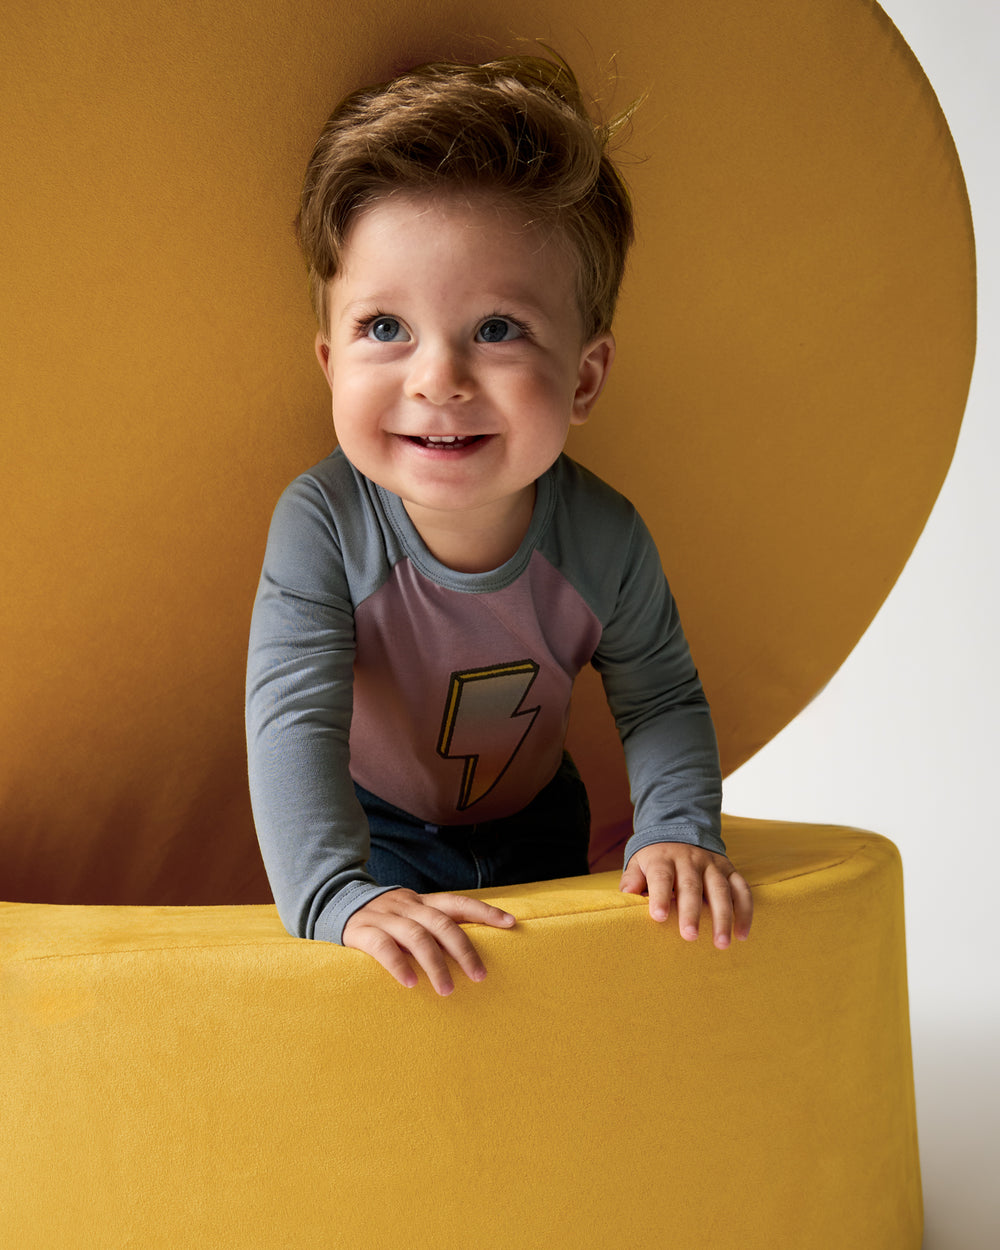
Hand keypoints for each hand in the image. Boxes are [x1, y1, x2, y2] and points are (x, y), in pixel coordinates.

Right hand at [342, 889, 515, 994]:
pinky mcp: (362, 931)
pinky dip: (398, 965)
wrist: (334, 903)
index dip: (485, 911)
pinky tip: (410, 983)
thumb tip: (472, 954)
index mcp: (423, 903)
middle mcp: (407, 906)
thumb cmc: (384, 920)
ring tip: (447, 990)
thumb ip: (434, 928)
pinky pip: (383, 946)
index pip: (459, 902)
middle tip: (479, 975)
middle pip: (442, 923)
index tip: (511, 924)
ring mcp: (385, 917)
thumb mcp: (411, 917)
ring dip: (435, 964)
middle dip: (464, 949)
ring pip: (416, 936)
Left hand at [620, 842, 752, 948]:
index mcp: (663, 859)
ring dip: (722, 917)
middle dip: (691, 911)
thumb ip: (632, 879)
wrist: (680, 830)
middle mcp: (690, 859)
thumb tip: (627, 896)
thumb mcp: (639, 863)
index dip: (659, 895)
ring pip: (720, 889)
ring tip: (721, 943)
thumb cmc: (656, 859)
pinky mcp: (730, 870)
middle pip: (691, 885)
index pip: (661, 876)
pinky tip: (742, 934)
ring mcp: (712, 864)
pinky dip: (744, 912)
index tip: (658, 916)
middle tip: (690, 936)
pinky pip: (742, 890)